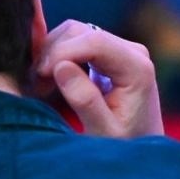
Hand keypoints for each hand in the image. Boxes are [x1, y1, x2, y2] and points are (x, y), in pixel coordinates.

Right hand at [34, 20, 163, 138]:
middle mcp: (134, 52)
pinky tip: (50, 78)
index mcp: (138, 69)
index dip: (61, 53)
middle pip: (79, 31)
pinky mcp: (109, 51)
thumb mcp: (104, 131)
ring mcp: (122, 48)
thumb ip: (85, 100)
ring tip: (44, 85)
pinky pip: (75, 40)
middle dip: (52, 53)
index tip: (41, 77)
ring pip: (72, 32)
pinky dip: (57, 54)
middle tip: (39, 85)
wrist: (140, 146)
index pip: (94, 42)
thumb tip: (61, 66)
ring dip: (51, 54)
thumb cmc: (125, 144)